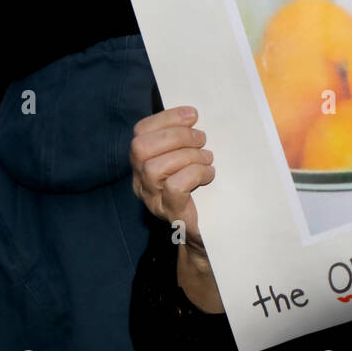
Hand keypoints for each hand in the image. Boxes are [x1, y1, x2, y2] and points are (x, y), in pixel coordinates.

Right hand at [131, 107, 222, 311]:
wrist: (211, 235)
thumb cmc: (204, 191)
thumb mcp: (193, 158)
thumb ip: (187, 139)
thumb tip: (194, 115)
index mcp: (144, 163)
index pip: (140, 132)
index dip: (166, 118)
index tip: (193, 115)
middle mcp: (142, 181)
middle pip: (141, 147)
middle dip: (176, 136)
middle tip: (202, 140)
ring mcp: (153, 199)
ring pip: (155, 167)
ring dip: (188, 156)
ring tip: (207, 160)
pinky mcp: (172, 213)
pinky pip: (174, 187)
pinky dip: (195, 174)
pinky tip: (209, 176)